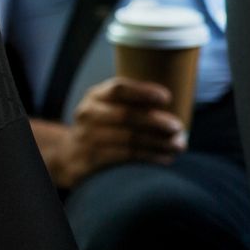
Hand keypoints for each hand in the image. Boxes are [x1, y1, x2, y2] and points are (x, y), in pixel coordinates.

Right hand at [32, 77, 185, 189]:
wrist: (68, 154)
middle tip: (178, 127)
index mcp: (96, 95)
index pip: (119, 88)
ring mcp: (86, 138)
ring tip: (179, 145)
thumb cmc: (103, 126)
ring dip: (158, 143)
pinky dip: (148, 157)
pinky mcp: (89, 160)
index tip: (168, 97)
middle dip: (156, 121)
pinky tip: (165, 157)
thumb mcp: (108, 106)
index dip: (144, 92)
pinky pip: (124, 158)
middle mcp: (88, 114)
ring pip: (127, 140)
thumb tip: (181, 99)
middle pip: (125, 115)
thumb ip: (134, 101)